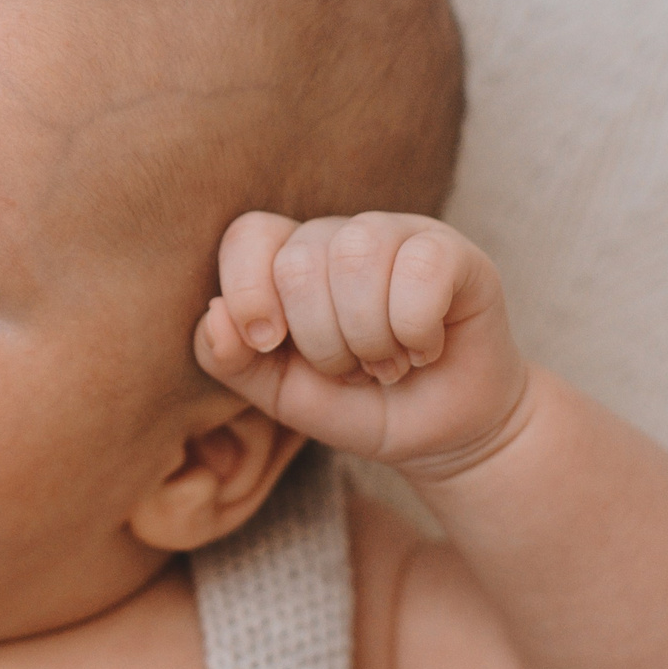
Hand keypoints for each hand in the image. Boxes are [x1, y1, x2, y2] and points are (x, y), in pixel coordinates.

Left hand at [192, 211, 529, 477]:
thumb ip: (230, 359)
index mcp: (289, 258)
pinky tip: (426, 350)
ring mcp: (399, 234)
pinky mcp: (453, 252)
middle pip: (299, 261)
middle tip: (351, 369)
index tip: (269, 344)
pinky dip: (415, 329)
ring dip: (367, 337)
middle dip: (320, 341)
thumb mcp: (279, 393)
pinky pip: (421, 268)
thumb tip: (214, 315)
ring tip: (386, 365)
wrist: (440, 434)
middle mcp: (340, 235)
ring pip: (355, 257)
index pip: (250, 235)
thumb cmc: (356, 404)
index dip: (249, 290)